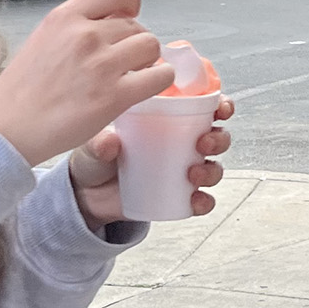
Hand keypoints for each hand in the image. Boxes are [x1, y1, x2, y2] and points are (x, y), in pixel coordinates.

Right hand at [0, 0, 173, 165]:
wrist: (8, 129)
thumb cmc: (20, 92)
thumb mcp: (42, 39)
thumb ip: (74, 26)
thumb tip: (107, 15)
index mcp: (64, 18)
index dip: (130, 2)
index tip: (130, 14)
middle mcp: (84, 36)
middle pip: (136, 25)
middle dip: (134, 41)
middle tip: (124, 60)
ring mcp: (101, 64)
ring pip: (151, 46)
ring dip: (148, 60)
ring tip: (133, 73)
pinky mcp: (115, 95)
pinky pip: (159, 76)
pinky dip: (160, 79)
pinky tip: (146, 86)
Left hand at [68, 97, 236, 226]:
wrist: (87, 194)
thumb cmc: (96, 156)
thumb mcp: (93, 142)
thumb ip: (100, 141)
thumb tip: (110, 143)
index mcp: (168, 119)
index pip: (204, 107)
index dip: (221, 105)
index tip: (220, 108)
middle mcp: (182, 143)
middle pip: (217, 136)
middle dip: (218, 139)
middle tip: (203, 143)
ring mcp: (182, 171)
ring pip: (214, 168)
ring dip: (212, 170)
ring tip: (193, 174)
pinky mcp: (178, 197)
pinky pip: (202, 200)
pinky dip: (204, 202)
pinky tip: (195, 201)